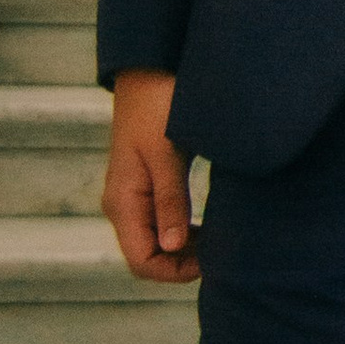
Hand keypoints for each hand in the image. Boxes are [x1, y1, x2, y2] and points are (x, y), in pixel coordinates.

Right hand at [103, 70, 198, 284]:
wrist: (149, 71)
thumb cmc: (158, 107)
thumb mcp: (167, 154)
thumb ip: (170, 201)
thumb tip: (173, 247)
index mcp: (122, 202)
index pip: (142, 262)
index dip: (176, 272)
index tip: (213, 259)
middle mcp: (122, 205)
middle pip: (149, 257)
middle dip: (183, 263)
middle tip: (222, 249)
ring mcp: (132, 196)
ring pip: (156, 243)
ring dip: (185, 249)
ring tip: (219, 237)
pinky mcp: (145, 185)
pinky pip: (160, 224)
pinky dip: (183, 231)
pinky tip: (209, 223)